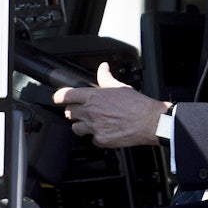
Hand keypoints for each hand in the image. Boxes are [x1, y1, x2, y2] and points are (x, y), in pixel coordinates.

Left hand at [52, 62, 170, 147]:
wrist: (149, 122)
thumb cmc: (137, 104)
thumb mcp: (119, 86)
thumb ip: (106, 77)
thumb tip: (102, 68)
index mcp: (92, 97)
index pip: (65, 95)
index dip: (58, 97)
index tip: (58, 98)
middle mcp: (90, 112)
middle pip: (69, 112)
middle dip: (73, 111)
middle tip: (81, 110)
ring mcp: (94, 127)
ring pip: (76, 128)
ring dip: (81, 125)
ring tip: (91, 123)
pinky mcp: (101, 140)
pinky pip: (92, 139)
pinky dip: (97, 136)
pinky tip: (105, 131)